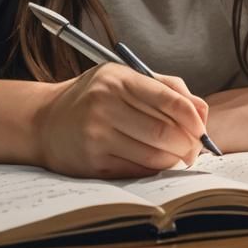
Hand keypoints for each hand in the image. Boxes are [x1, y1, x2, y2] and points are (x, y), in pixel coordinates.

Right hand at [34, 63, 207, 178]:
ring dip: (174, 159)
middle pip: (163, 131)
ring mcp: (97, 136)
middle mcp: (105, 105)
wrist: (46, 120)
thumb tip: (201, 111)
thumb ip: (165, 87)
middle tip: (195, 148)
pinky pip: (136, 170)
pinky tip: (156, 162)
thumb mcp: (124, 77)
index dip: (191, 116)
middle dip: (188, 143)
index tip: (202, 128)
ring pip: (152, 155)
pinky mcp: (93, 163)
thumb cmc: (94, 95)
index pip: (166, 98)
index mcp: (117, 79)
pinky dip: (154, 169)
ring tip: (179, 155)